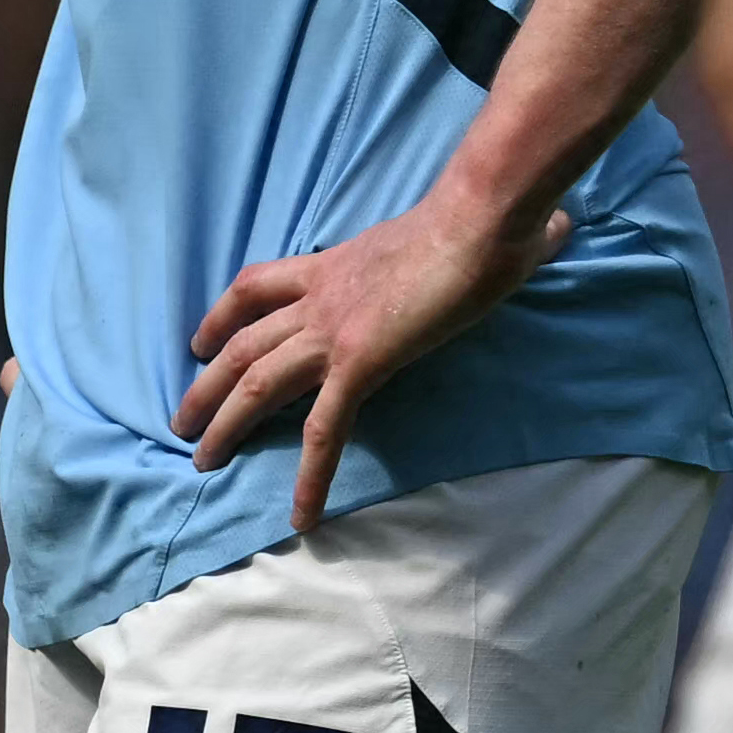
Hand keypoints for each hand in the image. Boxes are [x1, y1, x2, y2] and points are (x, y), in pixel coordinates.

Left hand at [179, 180, 574, 533]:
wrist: (481, 216)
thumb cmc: (485, 216)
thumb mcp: (465, 225)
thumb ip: (486, 235)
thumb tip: (551, 225)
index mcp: (335, 263)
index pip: (259, 285)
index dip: (222, 314)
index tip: (200, 339)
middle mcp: (321, 296)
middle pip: (241, 341)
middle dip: (205, 382)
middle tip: (182, 419)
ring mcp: (334, 330)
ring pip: (256, 383)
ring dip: (224, 424)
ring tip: (201, 461)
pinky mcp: (360, 363)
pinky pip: (324, 431)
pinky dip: (309, 477)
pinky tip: (301, 515)